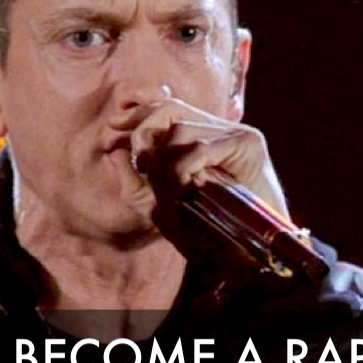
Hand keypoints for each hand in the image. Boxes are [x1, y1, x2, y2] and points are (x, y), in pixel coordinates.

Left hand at [119, 94, 290, 221]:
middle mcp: (219, 129)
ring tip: (167, 190)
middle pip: (169, 109)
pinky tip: (181, 190)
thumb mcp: (157, 205)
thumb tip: (114, 152)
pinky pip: (199, 149)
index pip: (165, 109)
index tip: (113, 126)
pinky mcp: (248, 144)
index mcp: (201, 136)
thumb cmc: (205, 230)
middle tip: (140, 164)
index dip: (137, 114)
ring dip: (163, 162)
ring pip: (180, 130)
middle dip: (144, 133)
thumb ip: (134, 180)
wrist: (249, 254)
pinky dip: (182, 169)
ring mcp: (236, 133)